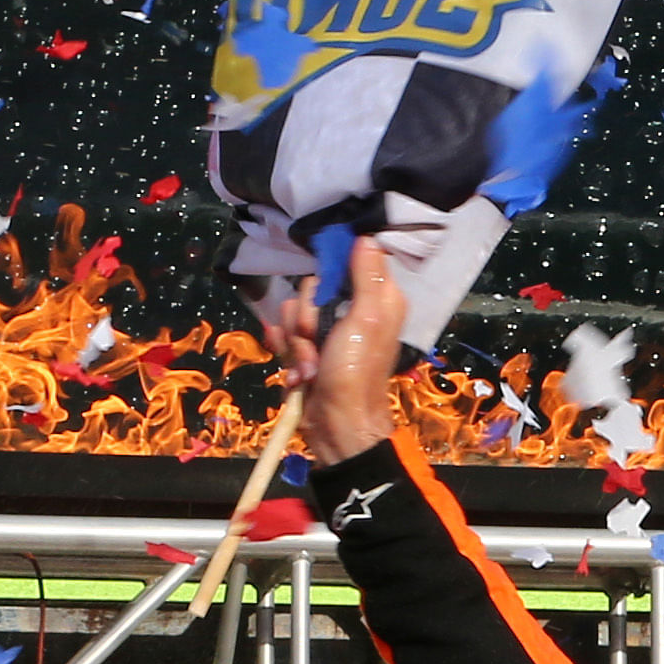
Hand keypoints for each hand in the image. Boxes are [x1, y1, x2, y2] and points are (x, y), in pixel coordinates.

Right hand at [289, 246, 412, 472]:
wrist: (335, 426)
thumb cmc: (355, 373)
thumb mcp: (366, 319)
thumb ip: (366, 277)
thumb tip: (367, 236)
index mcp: (378, 300)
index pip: (350, 262)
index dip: (333, 273)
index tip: (327, 289)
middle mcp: (354, 312)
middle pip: (313, 287)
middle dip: (308, 316)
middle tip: (318, 338)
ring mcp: (328, 333)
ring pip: (294, 312)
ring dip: (297, 342)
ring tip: (311, 366)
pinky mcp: (308, 351)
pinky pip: (285, 335)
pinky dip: (288, 355)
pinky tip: (298, 373)